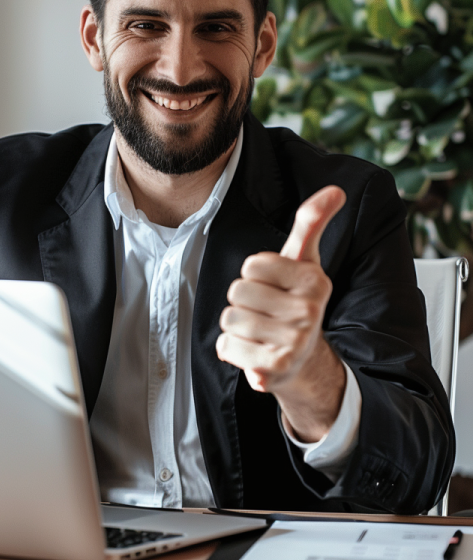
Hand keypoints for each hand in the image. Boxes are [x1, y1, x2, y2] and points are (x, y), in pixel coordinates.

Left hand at [216, 186, 346, 440]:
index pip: (252, 264)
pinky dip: (231, 350)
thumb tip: (335, 189)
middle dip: (243, 300)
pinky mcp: (273, 370)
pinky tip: (253, 352)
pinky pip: (225, 348)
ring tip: (260, 331)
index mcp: (314, 281)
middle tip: (265, 311)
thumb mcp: (303, 259)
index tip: (273, 285)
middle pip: (237, 291)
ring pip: (228, 319)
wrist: (303, 358)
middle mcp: (309, 312)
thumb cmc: (295, 299)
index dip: (254, 274)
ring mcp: (293, 342)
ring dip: (235, 326)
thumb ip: (312, 222)